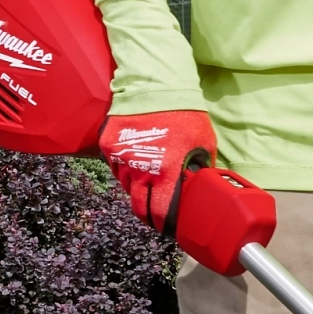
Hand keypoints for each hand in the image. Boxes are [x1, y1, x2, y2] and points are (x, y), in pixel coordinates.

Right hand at [102, 107, 214, 234]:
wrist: (156, 86)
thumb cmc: (185, 114)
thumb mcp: (204, 144)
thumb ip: (200, 170)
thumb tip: (201, 187)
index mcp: (167, 174)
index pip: (161, 214)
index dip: (164, 224)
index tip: (169, 227)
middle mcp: (141, 171)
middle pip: (138, 207)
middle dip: (148, 214)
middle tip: (155, 214)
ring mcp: (121, 159)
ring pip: (126, 187)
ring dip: (137, 188)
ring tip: (149, 180)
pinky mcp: (109, 147)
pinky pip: (116, 168)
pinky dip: (125, 169)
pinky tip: (138, 161)